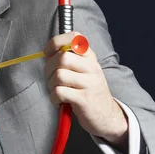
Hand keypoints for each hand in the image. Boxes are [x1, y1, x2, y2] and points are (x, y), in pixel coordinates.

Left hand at [43, 32, 127, 146]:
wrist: (107, 116)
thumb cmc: (88, 90)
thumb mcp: (83, 70)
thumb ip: (68, 58)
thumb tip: (48, 52)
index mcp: (90, 57)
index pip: (74, 37)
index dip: (56, 42)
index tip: (48, 53)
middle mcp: (92, 67)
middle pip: (62, 57)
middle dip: (49, 68)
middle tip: (51, 78)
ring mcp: (89, 83)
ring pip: (59, 75)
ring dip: (51, 85)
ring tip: (57, 90)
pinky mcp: (84, 99)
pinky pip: (60, 92)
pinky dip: (54, 97)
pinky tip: (60, 101)